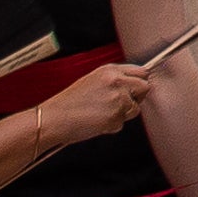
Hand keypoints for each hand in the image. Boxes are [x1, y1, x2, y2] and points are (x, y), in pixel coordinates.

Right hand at [36, 61, 161, 149]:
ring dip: (123, 115)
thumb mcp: (92, 81)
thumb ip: (114, 81)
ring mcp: (118, 99)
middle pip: (145, 87)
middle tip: (121, 106)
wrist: (52, 119)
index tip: (135, 91)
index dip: (138, 83)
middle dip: (137, 98)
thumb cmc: (67, 104)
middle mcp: (117, 81)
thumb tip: (132, 86)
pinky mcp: (116, 116)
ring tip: (102, 115)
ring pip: (135, 108)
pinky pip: (122, 124)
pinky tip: (96, 123)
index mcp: (110, 70)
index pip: (141, 72)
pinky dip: (112, 126)